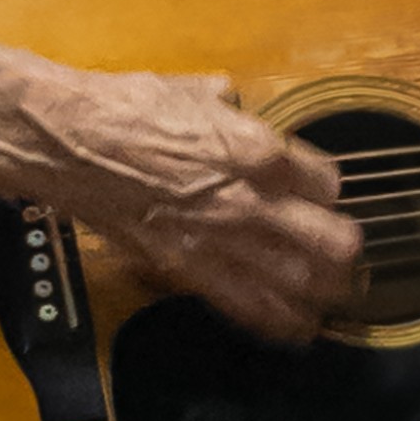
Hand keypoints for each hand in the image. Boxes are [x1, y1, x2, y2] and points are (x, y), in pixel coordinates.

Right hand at [11, 69, 361, 341]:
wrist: (71, 143)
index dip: (328, 188)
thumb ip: (233, 108)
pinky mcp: (187, 270)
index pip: (328, 182)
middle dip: (346, 250)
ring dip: (324, 293)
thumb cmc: (130, 108)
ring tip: (335, 297)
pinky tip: (297, 328)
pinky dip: (277, 321)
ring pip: (297, 284)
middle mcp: (250, 201)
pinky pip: (245, 306)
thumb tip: (239, 107)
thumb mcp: (200, 92)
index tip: (322, 191)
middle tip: (348, 252)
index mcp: (259, 149)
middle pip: (331, 242)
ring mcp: (220, 241)